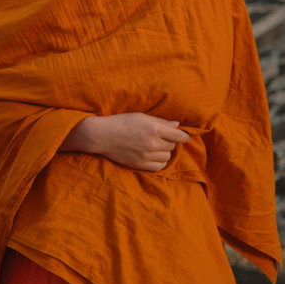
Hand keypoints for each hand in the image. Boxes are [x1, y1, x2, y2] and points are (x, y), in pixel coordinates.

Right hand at [68, 113, 189, 170]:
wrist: (102, 135)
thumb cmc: (121, 122)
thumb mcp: (141, 117)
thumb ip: (161, 121)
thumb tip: (178, 125)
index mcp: (154, 129)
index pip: (179, 136)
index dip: (183, 136)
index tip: (183, 136)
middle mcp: (153, 143)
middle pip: (172, 146)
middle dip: (169, 142)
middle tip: (159, 137)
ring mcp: (146, 155)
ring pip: (167, 157)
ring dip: (164, 152)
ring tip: (154, 146)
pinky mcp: (140, 164)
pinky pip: (159, 166)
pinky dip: (159, 161)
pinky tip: (153, 156)